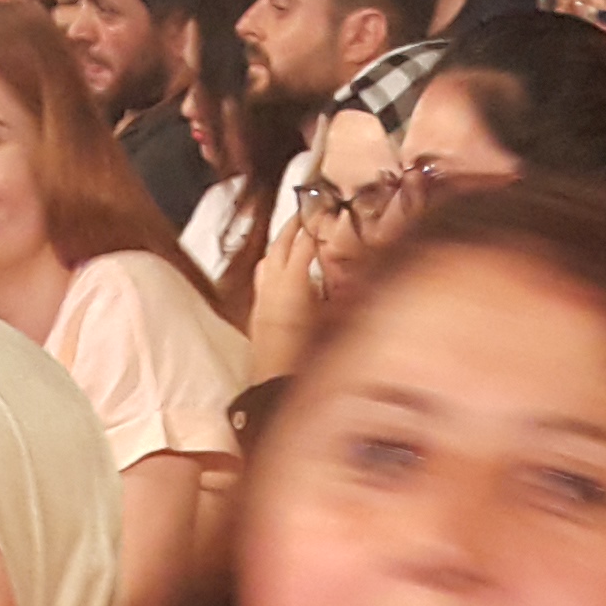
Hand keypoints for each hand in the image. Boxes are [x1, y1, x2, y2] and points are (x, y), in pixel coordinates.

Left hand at [251, 192, 348, 372]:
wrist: (274, 391)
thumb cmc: (308, 361)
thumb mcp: (333, 322)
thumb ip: (338, 292)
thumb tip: (349, 271)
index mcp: (292, 285)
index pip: (303, 244)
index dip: (315, 227)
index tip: (326, 214)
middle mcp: (272, 287)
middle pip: (279, 246)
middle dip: (292, 227)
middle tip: (305, 215)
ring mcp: (260, 300)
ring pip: (267, 261)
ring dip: (279, 245)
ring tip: (293, 237)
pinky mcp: (256, 315)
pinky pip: (262, 279)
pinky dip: (272, 266)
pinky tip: (280, 272)